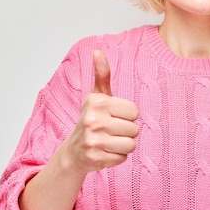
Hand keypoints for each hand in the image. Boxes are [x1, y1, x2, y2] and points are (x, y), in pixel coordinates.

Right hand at [63, 50, 139, 172]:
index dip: (127, 116)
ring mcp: (94, 141)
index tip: (114, 116)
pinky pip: (123, 158)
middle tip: (111, 130)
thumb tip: (97, 51)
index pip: (134, 112)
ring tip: (110, 141)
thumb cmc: (92, 119)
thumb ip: (102, 74)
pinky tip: (105, 151)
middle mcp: (94, 120)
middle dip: (126, 131)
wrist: (74, 150)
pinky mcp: (96, 158)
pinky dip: (117, 157)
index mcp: (97, 102)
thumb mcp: (97, 96)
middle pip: (134, 129)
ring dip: (123, 145)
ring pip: (131, 145)